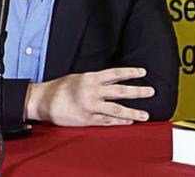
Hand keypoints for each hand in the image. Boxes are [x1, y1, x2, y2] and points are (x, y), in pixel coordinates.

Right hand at [25, 67, 153, 125]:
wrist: (43, 101)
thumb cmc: (60, 88)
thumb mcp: (79, 78)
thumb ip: (96, 80)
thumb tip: (113, 80)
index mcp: (91, 78)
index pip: (115, 73)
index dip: (130, 72)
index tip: (143, 72)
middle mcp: (93, 91)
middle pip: (121, 91)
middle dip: (138, 92)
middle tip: (151, 92)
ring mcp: (91, 106)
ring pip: (117, 109)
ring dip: (133, 112)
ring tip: (145, 115)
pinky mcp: (87, 119)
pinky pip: (106, 121)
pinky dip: (119, 122)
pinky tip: (129, 122)